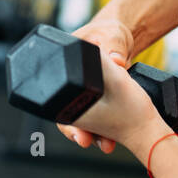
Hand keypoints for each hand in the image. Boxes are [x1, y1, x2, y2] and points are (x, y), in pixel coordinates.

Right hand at [58, 17, 134, 152]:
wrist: (120, 39)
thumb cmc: (109, 32)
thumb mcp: (111, 34)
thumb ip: (113, 46)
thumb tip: (116, 61)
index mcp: (64, 61)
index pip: (57, 87)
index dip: (62, 107)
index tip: (75, 125)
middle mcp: (69, 80)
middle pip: (64, 109)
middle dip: (74, 130)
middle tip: (85, 140)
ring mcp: (82, 93)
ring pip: (80, 119)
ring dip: (91, 134)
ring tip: (105, 145)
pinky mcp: (95, 101)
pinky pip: (94, 120)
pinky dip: (102, 131)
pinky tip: (111, 140)